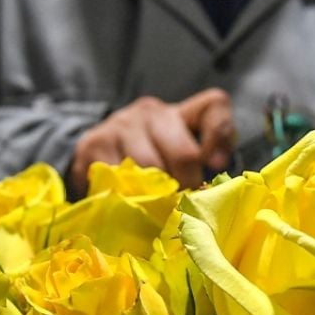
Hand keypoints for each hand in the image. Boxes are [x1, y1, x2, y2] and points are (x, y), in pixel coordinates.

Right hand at [71, 88, 235, 191]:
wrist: (100, 157)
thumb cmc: (154, 163)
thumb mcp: (185, 159)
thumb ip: (207, 165)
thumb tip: (216, 173)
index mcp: (183, 111)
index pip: (215, 105)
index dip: (221, 136)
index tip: (217, 165)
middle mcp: (152, 111)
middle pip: (184, 154)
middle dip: (187, 186)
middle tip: (182, 204)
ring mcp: (120, 124)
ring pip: (149, 170)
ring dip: (156, 197)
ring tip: (155, 208)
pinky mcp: (93, 144)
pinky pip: (116, 179)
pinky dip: (125, 198)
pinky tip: (127, 203)